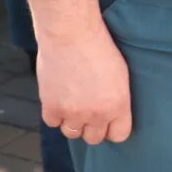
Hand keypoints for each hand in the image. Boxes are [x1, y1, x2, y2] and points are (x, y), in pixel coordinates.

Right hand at [38, 24, 131, 144]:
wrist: (71, 34)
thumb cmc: (98, 46)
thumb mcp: (120, 73)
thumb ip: (116, 98)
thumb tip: (111, 112)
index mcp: (118, 105)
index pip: (119, 135)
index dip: (113, 129)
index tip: (109, 122)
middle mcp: (97, 114)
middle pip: (93, 138)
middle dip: (91, 127)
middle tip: (88, 112)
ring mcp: (73, 112)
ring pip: (71, 133)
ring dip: (72, 122)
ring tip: (73, 103)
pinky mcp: (51, 107)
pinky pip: (53, 122)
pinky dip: (54, 113)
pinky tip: (59, 98)